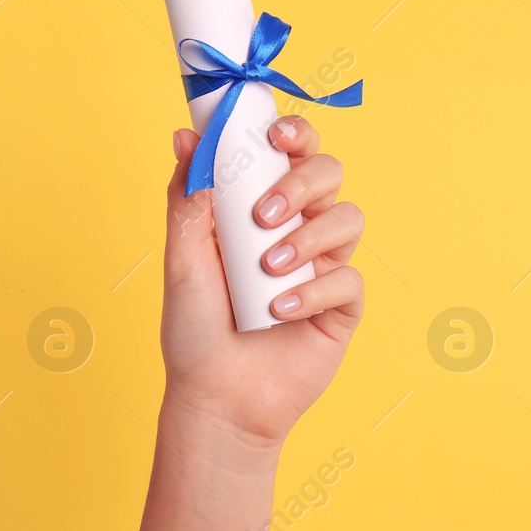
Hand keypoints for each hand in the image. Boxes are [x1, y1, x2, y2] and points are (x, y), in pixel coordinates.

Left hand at [160, 115, 364, 448]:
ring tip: (268, 270)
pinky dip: (313, 290)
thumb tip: (185, 136)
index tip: (275, 135)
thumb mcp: (182, 258)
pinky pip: (347, 278)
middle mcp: (298, 228)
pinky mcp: (342, 306)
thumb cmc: (195, 330)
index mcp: (261, 206)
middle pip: (329, 172)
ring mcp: (323, 266)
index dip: (294, 131)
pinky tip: (279, 310)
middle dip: (301, 182)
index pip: (291, 151)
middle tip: (263, 214)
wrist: (215, 398)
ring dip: (307, 237)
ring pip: (347, 219)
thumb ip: (187, 196)